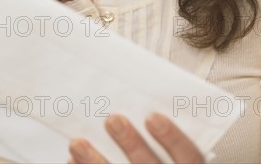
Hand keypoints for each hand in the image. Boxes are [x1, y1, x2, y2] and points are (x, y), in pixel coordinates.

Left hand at [68, 113, 204, 163]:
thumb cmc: (164, 159)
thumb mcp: (176, 153)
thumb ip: (165, 135)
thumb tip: (138, 103)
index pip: (188, 156)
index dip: (172, 138)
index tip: (153, 117)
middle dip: (130, 144)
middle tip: (113, 119)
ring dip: (95, 162)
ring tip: (77, 143)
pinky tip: (71, 160)